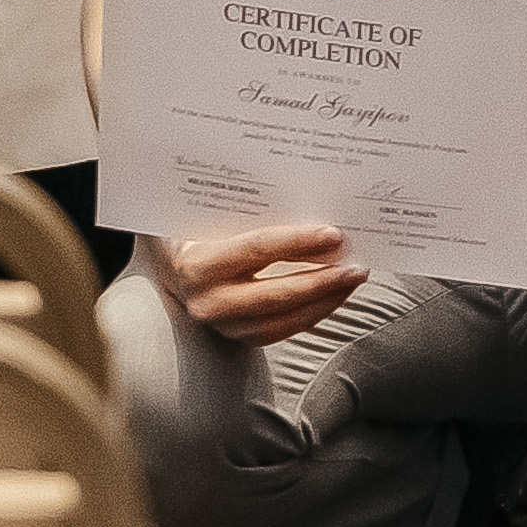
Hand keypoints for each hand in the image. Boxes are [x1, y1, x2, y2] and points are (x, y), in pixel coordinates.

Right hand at [157, 215, 364, 346]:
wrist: (169, 263)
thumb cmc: (190, 225)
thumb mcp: (206, 208)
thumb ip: (242, 201)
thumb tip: (298, 189)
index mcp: (195, 263)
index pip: (256, 251)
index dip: (297, 243)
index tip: (333, 235)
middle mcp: (206, 300)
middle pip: (276, 294)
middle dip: (322, 281)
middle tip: (356, 266)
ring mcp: (222, 324)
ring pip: (284, 319)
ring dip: (324, 300)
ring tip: (353, 278)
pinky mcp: (239, 337)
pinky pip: (283, 330)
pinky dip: (313, 312)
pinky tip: (334, 295)